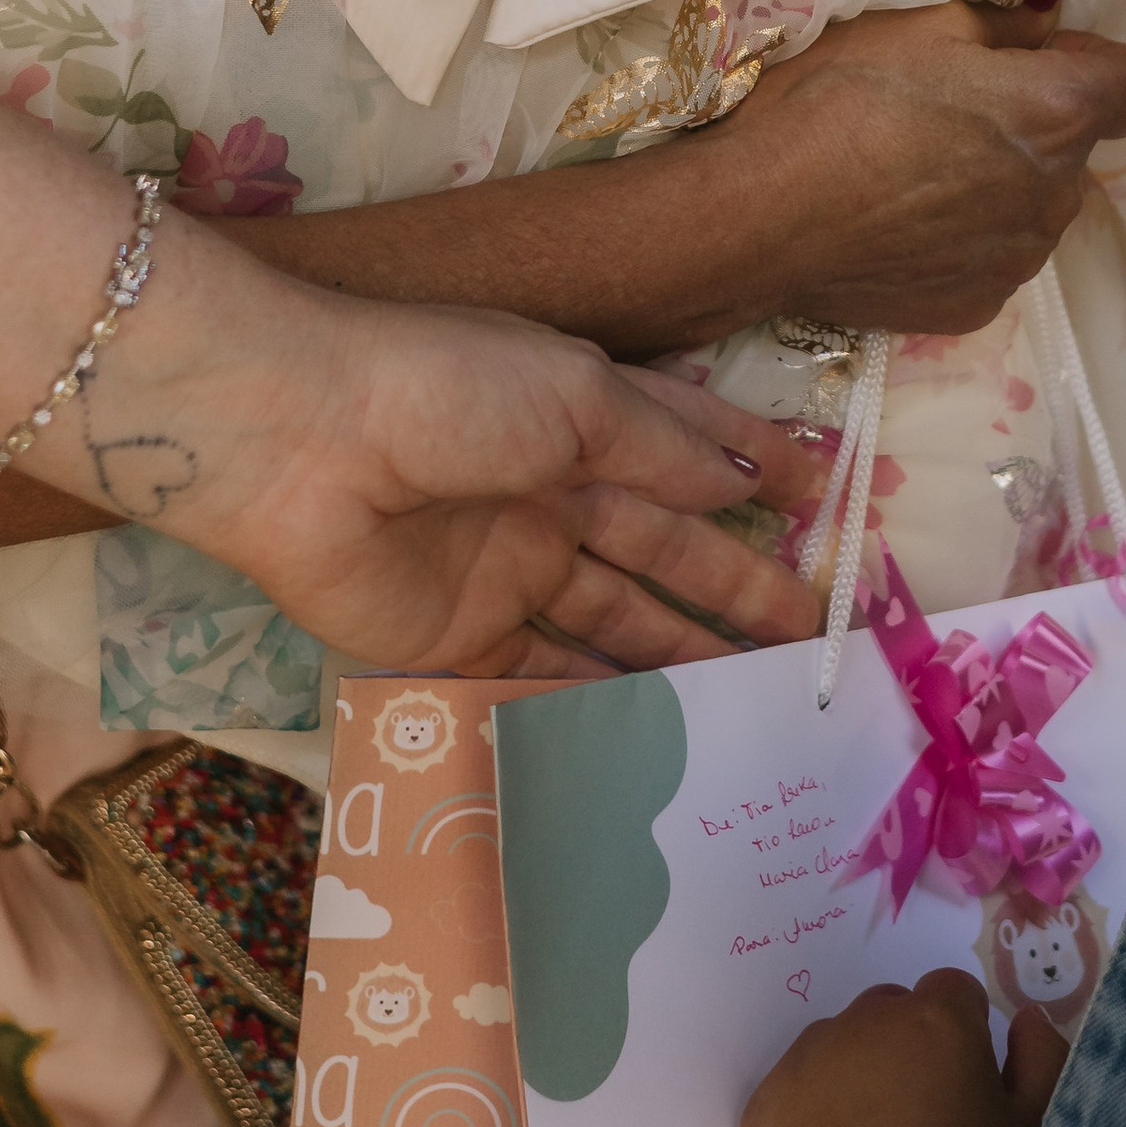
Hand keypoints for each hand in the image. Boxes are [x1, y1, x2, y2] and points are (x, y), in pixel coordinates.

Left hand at [119, 285, 822, 674]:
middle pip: (663, 548)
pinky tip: (659, 736)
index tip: (828, 507)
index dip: (756, 471)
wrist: (297, 443)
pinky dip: (597, 703)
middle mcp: (552, 491)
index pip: (689, 446)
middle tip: (810, 641)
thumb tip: (743, 482)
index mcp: (582, 415)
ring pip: (613, 620)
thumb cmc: (447, 390)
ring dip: (680, 655)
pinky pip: (542, 677)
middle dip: (736, 587)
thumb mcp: (576, 398)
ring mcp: (506, 568)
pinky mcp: (457, 638)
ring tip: (754, 703)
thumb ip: (662, 449)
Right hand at [732, 2, 1125, 334]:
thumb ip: (1003, 25)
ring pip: (1033, 206)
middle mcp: (1059, 194)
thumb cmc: (836, 101)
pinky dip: (962, 239)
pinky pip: (992, 257)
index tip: (1047, 61)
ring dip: (998, 185)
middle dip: (1032, 127)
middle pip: (1075, 149)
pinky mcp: (979, 306)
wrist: (759, 218)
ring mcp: (1021, 259)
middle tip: (949, 112)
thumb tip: (1044, 26)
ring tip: (911, 173)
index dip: (1105, 66)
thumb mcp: (918, 26)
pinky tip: (897, 225)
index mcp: (1058, 114)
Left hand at [739, 966, 1066, 1126]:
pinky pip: (789, 1092)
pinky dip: (808, 1116)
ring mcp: (801, 1069)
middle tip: (922, 1122)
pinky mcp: (760, 1117)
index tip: (968, 1089)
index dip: (965, 1035)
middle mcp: (861, 1026)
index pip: (950, 991)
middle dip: (907, 1047)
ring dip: (854, 1074)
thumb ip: (1040, 1056)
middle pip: (887, 1011)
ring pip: (833, 1046)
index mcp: (935, 1019)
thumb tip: (1020, 1018)